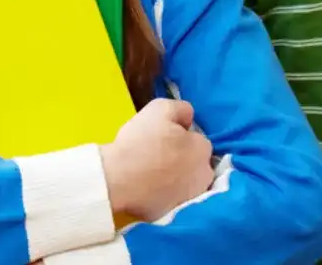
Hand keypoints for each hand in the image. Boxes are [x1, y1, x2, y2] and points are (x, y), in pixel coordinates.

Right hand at [99, 98, 213, 221]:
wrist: (116, 180)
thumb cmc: (139, 142)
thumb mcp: (160, 108)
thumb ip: (181, 108)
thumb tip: (188, 117)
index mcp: (203, 148)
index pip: (195, 139)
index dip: (178, 136)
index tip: (160, 138)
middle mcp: (204, 175)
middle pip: (194, 162)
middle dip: (182, 158)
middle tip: (156, 155)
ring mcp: (190, 197)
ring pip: (186, 182)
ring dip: (176, 177)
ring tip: (151, 174)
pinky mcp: (174, 213)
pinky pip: (172, 199)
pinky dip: (165, 194)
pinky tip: (149, 189)